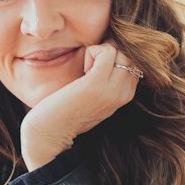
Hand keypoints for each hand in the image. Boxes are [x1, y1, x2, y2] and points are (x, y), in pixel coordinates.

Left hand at [20, 41, 140, 169]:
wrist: (51, 132)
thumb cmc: (68, 112)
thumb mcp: (97, 97)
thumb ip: (108, 81)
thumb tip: (110, 52)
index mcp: (125, 96)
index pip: (133, 64)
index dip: (114, 59)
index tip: (96, 70)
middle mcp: (122, 94)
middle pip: (129, 55)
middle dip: (108, 53)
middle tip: (90, 68)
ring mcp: (111, 90)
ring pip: (120, 51)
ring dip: (100, 52)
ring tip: (86, 70)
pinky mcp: (95, 84)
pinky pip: (106, 52)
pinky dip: (93, 52)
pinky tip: (83, 70)